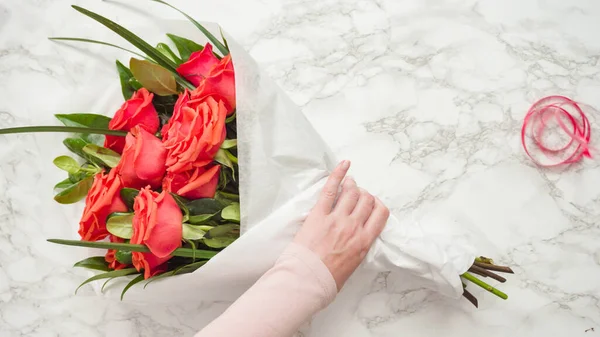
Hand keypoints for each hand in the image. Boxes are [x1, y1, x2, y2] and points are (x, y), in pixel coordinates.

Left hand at [293, 160, 389, 289]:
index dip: (377, 205)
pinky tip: (343, 165)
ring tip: (349, 182)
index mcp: (364, 241)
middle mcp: (353, 227)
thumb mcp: (353, 266)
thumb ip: (359, 248)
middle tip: (357, 194)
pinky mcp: (318, 214)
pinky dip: (338, 174)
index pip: (380, 213)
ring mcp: (336, 218)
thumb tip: (359, 240)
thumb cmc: (327, 279)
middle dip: (364, 194)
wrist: (307, 280)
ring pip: (351, 192)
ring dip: (352, 184)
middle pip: (366, 199)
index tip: (372, 204)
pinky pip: (330, 189)